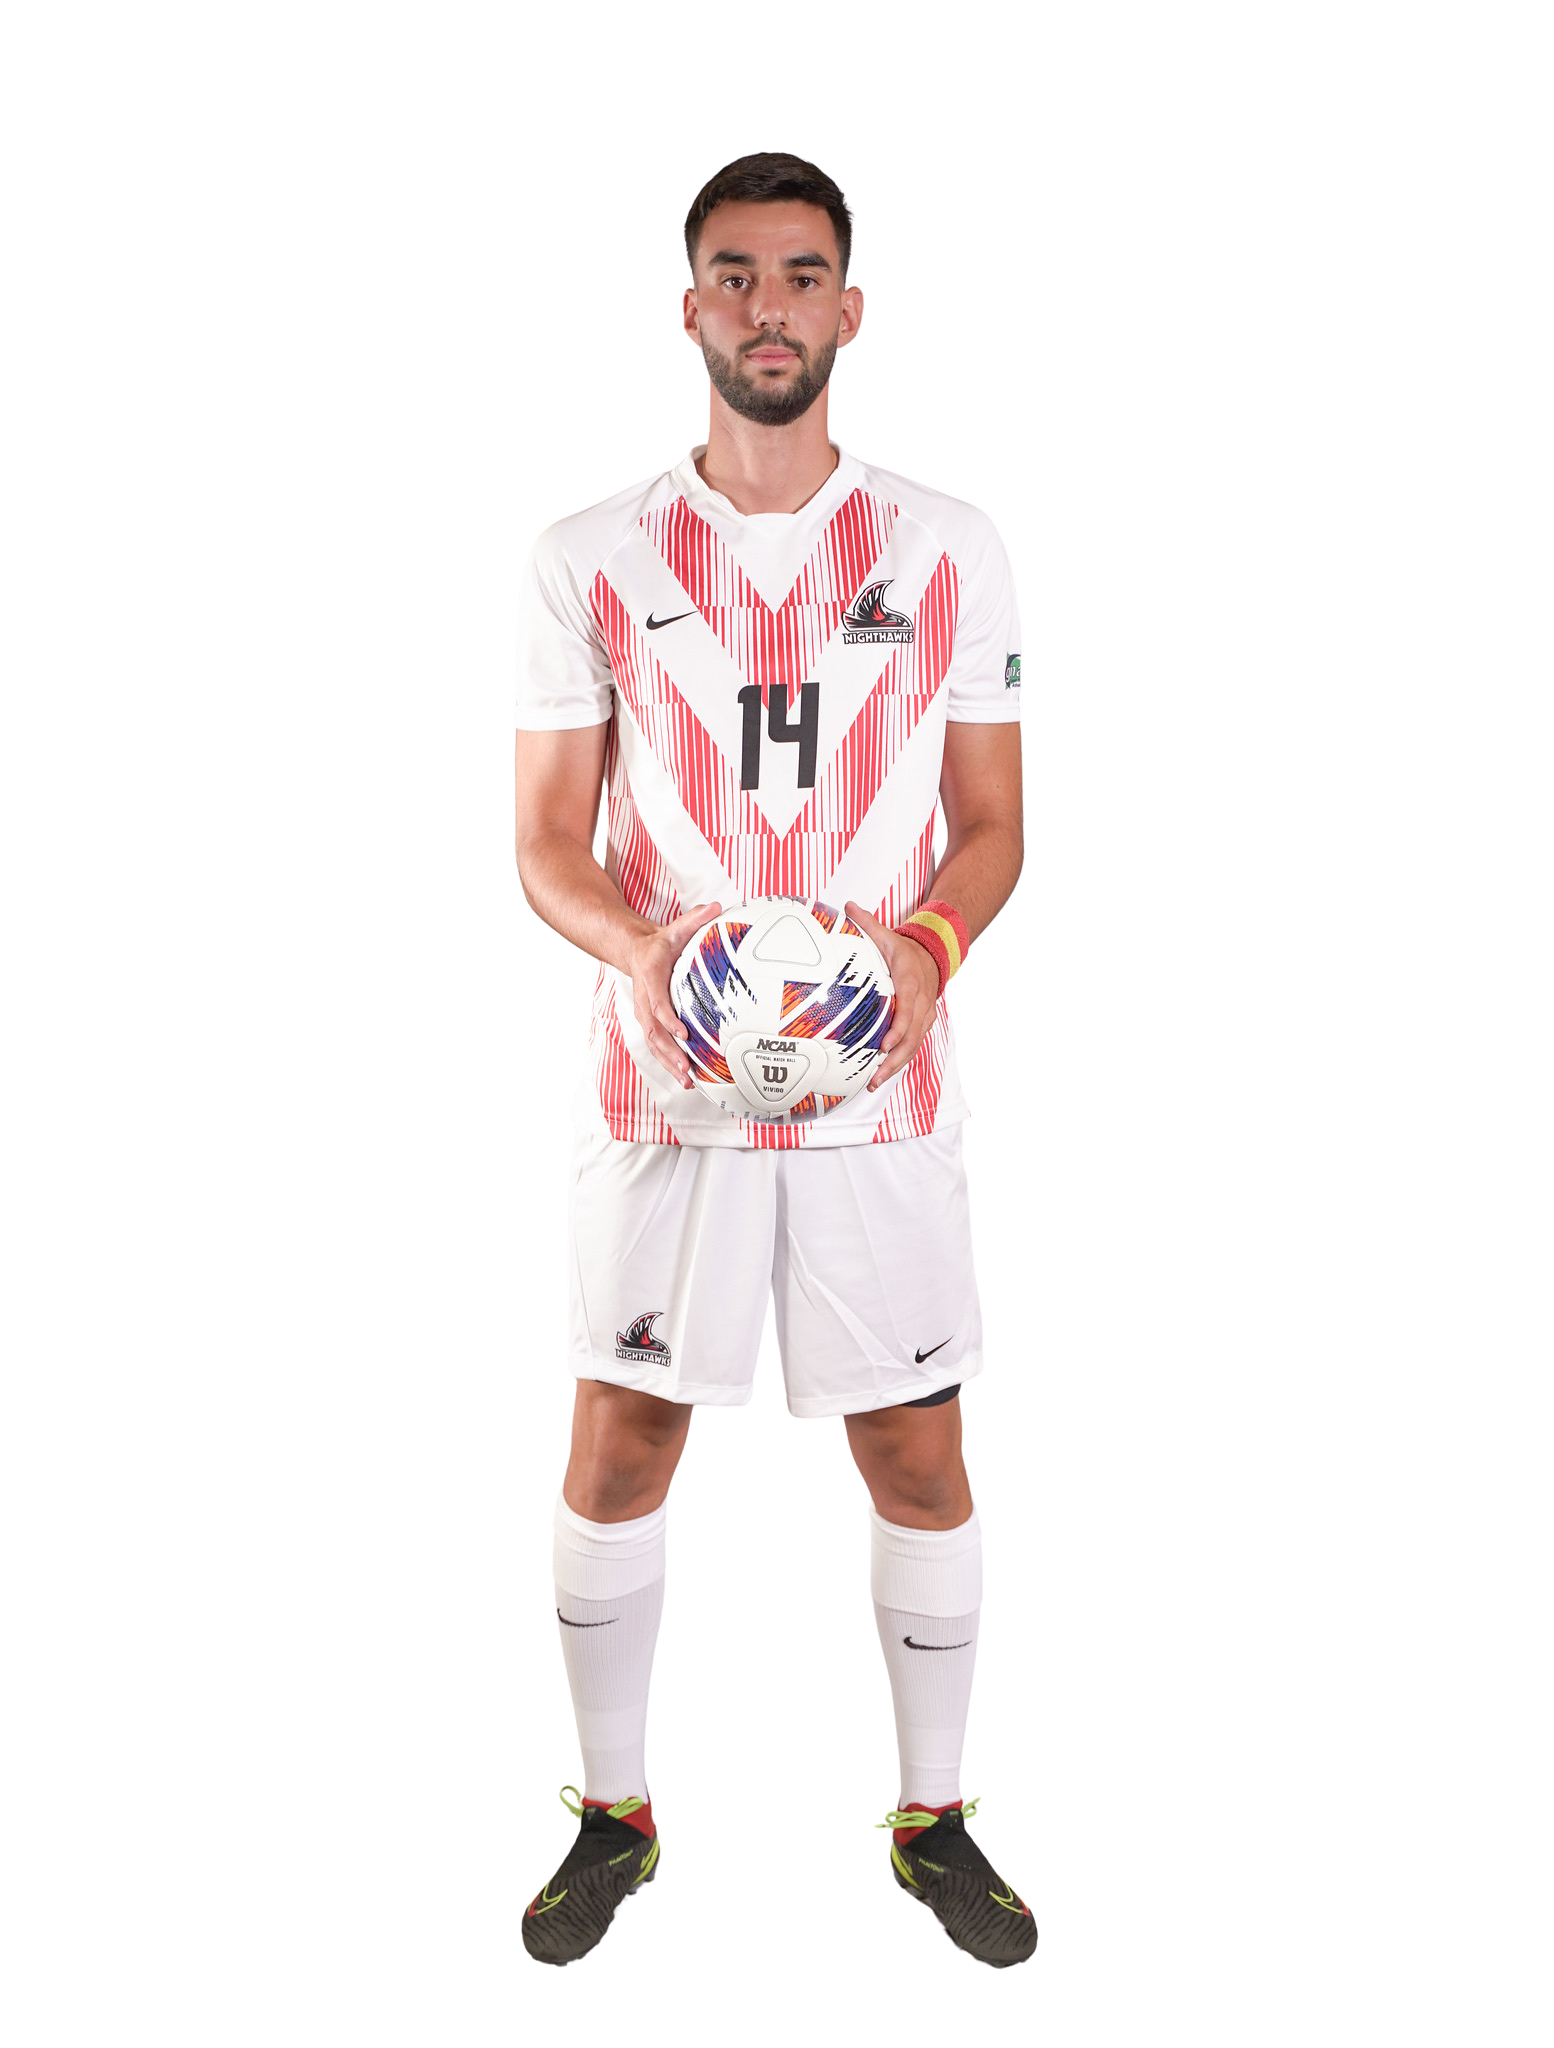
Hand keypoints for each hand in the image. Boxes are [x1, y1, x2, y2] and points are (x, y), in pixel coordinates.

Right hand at [627, 902, 722, 1088]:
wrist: (637, 953)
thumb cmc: (660, 944)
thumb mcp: (675, 929)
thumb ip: (695, 919)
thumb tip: (717, 907)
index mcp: (651, 978)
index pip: (657, 1002)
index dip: (668, 1019)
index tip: (682, 1032)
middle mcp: (645, 1000)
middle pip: (654, 1031)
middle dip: (669, 1051)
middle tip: (686, 1066)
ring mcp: (646, 1015)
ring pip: (654, 1044)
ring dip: (670, 1063)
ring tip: (686, 1079)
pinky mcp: (651, 1024)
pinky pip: (658, 1047)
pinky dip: (670, 1063)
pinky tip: (686, 1078)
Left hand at [843, 900, 939, 1092]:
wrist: (934, 956)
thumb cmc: (906, 950)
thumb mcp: (888, 935)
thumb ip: (866, 923)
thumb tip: (847, 907)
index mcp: (911, 982)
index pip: (907, 1009)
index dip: (898, 1028)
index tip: (885, 1044)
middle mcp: (921, 1003)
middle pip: (912, 1037)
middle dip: (895, 1059)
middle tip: (876, 1075)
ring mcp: (923, 1016)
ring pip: (914, 1045)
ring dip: (896, 1065)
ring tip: (875, 1081)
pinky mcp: (922, 1024)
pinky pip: (912, 1045)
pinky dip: (899, 1060)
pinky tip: (881, 1074)